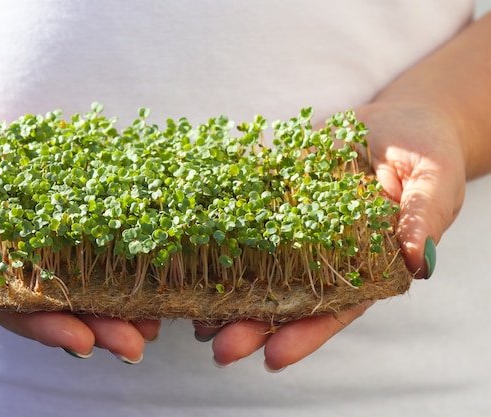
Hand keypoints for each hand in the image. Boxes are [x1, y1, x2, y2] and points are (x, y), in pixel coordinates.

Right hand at [0, 109, 159, 361]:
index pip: (14, 310)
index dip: (48, 327)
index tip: (84, 341)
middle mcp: (12, 264)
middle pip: (59, 304)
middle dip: (99, 325)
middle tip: (140, 342)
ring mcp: (36, 241)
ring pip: (81, 279)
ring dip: (118, 301)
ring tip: (156, 319)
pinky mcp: (55, 214)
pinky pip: (88, 235)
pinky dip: (117, 250)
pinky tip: (151, 261)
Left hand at [195, 101, 465, 370]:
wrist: (399, 122)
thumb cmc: (426, 156)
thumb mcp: (435, 183)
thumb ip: (423, 218)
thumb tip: (418, 259)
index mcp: (367, 264)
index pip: (335, 308)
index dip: (306, 334)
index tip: (273, 358)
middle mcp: (325, 252)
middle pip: (288, 296)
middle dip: (253, 324)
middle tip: (220, 347)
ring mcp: (297, 224)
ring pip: (260, 266)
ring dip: (229, 291)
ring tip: (197, 317)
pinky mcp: (278, 192)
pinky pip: (248, 215)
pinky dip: (223, 234)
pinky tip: (193, 250)